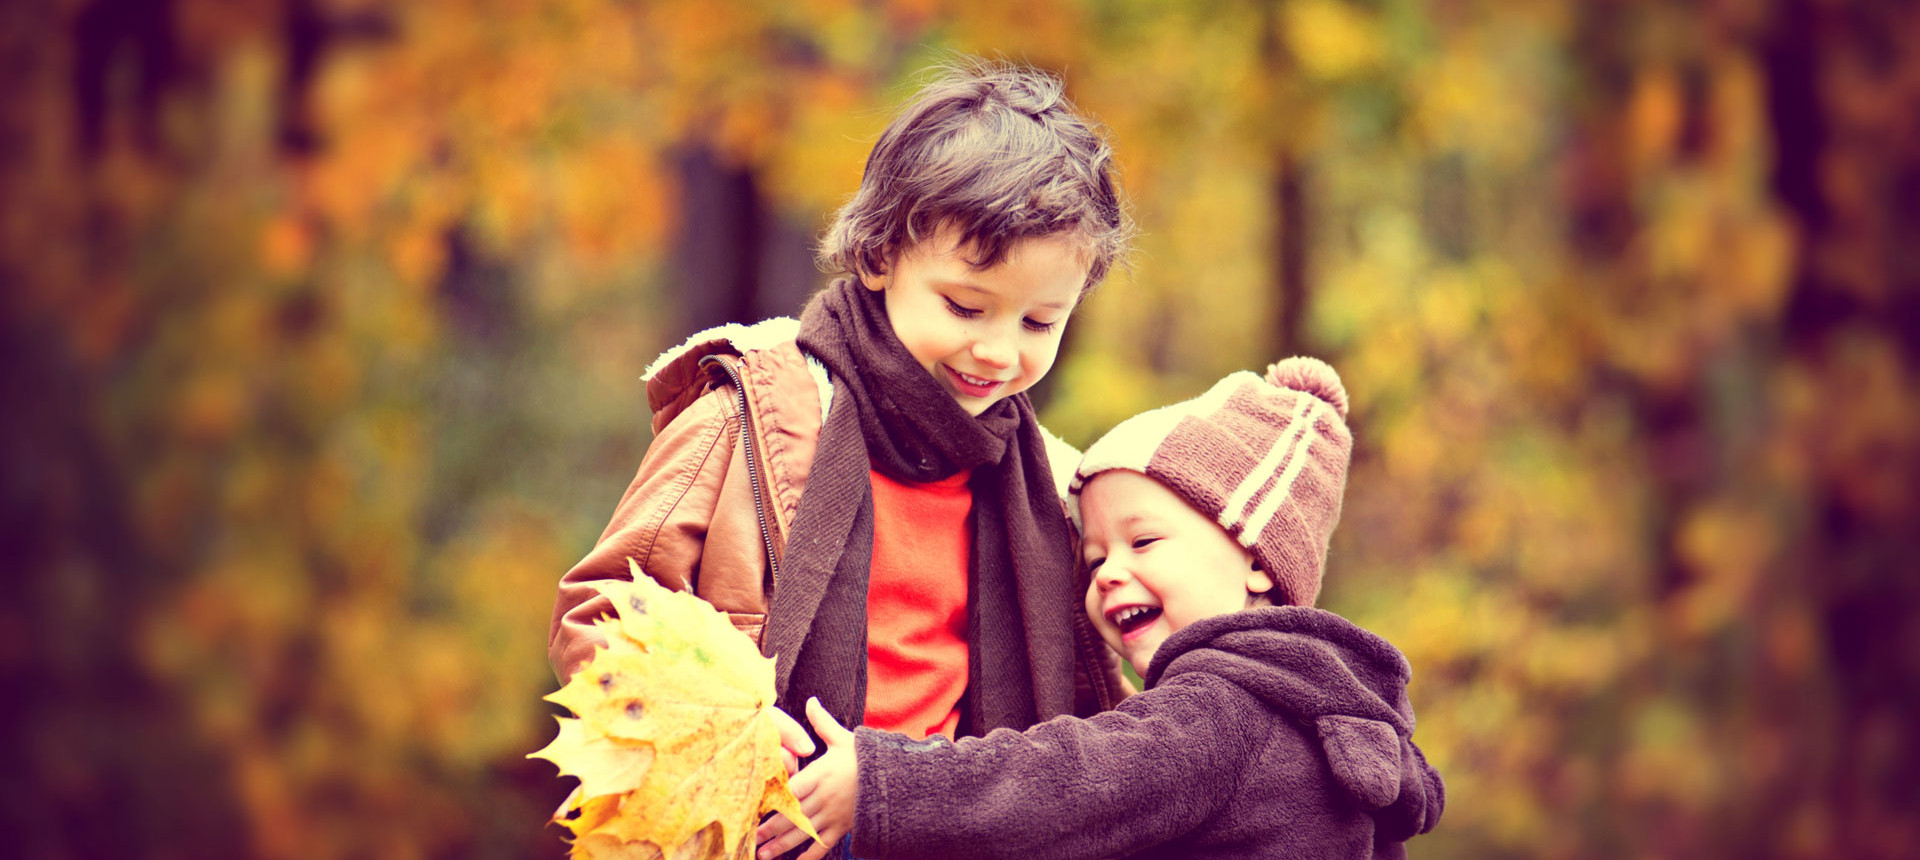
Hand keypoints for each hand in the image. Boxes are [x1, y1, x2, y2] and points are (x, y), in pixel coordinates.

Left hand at [756, 697, 857, 859]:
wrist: (895, 780)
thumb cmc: (865, 758)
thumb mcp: (843, 738)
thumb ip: (822, 723)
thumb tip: (810, 700)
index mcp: (821, 774)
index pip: (793, 789)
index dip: (775, 799)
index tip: (756, 806)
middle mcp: (825, 798)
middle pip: (793, 816)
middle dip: (771, 828)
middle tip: (751, 838)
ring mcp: (833, 816)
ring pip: (803, 833)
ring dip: (782, 845)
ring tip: (762, 854)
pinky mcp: (842, 828)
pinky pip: (823, 846)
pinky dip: (809, 857)